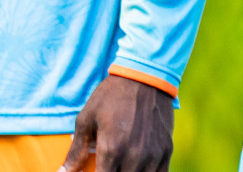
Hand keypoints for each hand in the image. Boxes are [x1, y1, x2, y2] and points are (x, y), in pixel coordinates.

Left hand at [58, 75, 173, 171]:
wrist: (142, 79)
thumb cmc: (109, 98)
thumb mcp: (86, 119)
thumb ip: (76, 151)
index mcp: (111, 148)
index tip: (91, 171)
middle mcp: (134, 156)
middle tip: (105, 164)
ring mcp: (153, 156)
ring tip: (118, 165)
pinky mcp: (166, 152)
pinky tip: (134, 166)